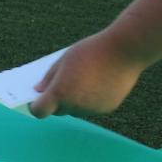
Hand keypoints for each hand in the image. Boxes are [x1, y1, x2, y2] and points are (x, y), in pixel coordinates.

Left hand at [29, 31, 147, 119]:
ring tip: (83, 80)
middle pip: (59, 111)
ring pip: (77, 110)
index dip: (36, 106)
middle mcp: (75, 105)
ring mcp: (92, 109)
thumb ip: (49, 78)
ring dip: (75, 100)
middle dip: (57, 101)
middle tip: (59, 86)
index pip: (39, 111)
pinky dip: (92, 99)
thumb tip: (39, 92)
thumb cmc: (91, 51)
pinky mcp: (107, 108)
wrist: (125, 50)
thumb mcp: (64, 59)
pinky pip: (93, 107)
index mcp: (60, 92)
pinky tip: (99, 83)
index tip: (36, 99)